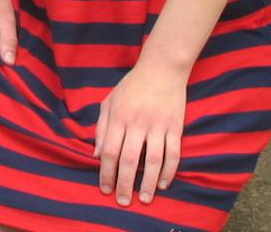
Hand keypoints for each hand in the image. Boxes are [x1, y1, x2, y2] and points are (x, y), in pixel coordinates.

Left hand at [95, 58, 184, 206]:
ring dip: (149, 183)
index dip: (106, 172)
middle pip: (129, 159)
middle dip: (125, 184)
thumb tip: (95, 155)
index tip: (105, 189)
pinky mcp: (175, 126)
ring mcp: (158, 124)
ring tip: (145, 199)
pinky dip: (169, 171)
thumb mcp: (109, 101)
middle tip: (123, 201)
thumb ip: (101, 128)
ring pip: (153, 160)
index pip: (109, 150)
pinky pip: (174, 153)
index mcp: (118, 116)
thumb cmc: (132, 86)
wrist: (161, 68)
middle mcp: (137, 122)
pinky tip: (164, 184)